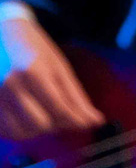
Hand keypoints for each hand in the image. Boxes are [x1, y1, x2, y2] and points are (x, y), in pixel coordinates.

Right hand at [0, 17, 103, 139]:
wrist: (3, 34)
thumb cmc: (35, 48)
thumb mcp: (59, 65)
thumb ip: (75, 96)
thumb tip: (94, 121)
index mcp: (33, 71)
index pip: (58, 108)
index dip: (76, 120)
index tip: (88, 123)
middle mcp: (11, 86)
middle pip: (41, 125)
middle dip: (56, 123)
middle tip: (60, 112)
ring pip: (22, 133)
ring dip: (37, 130)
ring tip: (42, 111)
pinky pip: (6, 132)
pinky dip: (20, 130)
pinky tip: (26, 115)